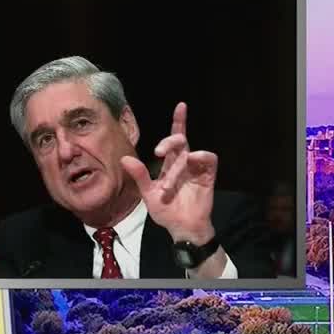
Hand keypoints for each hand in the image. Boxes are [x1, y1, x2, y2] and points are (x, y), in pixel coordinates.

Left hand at [120, 102, 216, 243]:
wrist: (181, 228)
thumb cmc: (166, 212)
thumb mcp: (148, 194)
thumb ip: (139, 175)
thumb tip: (125, 158)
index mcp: (171, 164)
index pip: (175, 138)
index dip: (179, 121)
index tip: (181, 106)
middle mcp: (185, 163)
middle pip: (181, 140)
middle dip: (170, 140)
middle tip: (158, 151)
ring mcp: (197, 169)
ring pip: (191, 152)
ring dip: (179, 165)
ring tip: (169, 184)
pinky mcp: (208, 177)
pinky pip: (209, 159)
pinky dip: (201, 157)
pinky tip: (192, 161)